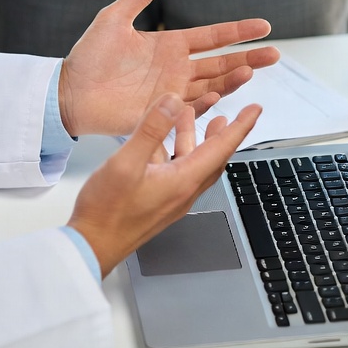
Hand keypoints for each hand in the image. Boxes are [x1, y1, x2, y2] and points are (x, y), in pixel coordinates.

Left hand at [58, 0, 278, 137]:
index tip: (264, 26)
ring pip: (212, 86)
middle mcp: (177, 70)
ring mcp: (171, 93)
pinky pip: (190, 109)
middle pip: (222, 63)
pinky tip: (219, 95)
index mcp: (170, 46)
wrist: (69, 92)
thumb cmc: (89, 57)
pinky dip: (206, 104)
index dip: (238, 32)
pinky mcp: (161, 113)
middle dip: (249, 58)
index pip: (213, 37)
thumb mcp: (113, 19)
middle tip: (274, 54)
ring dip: (232, 80)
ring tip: (250, 71)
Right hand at [68, 92, 261, 277]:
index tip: (254, 110)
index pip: (222, 149)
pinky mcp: (158, 202)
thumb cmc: (107, 212)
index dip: (241, 126)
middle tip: (231, 115)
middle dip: (222, 134)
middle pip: (212, 158)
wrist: (92, 245)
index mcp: (183, 181)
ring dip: (194, 139)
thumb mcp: (127, 162)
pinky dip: (175, 152)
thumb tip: (172, 101)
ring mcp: (171, 199)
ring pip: (192, 164)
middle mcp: (183, 192)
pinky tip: (159, 143)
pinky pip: (176, 172)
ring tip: (188, 117)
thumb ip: (151, 129)